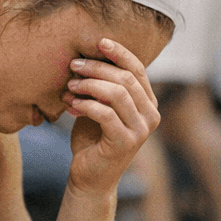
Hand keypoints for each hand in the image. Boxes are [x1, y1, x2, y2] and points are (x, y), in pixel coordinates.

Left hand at [64, 38, 160, 194]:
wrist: (90, 178)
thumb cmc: (93, 140)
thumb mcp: (100, 108)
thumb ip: (102, 88)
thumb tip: (86, 59)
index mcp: (148, 103)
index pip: (138, 70)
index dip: (120, 53)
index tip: (99, 41)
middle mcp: (151, 115)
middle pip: (126, 79)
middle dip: (97, 68)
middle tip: (73, 65)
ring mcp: (140, 130)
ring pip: (118, 93)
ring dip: (90, 85)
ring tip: (70, 85)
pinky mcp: (125, 142)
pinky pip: (105, 114)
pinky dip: (86, 105)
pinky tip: (71, 104)